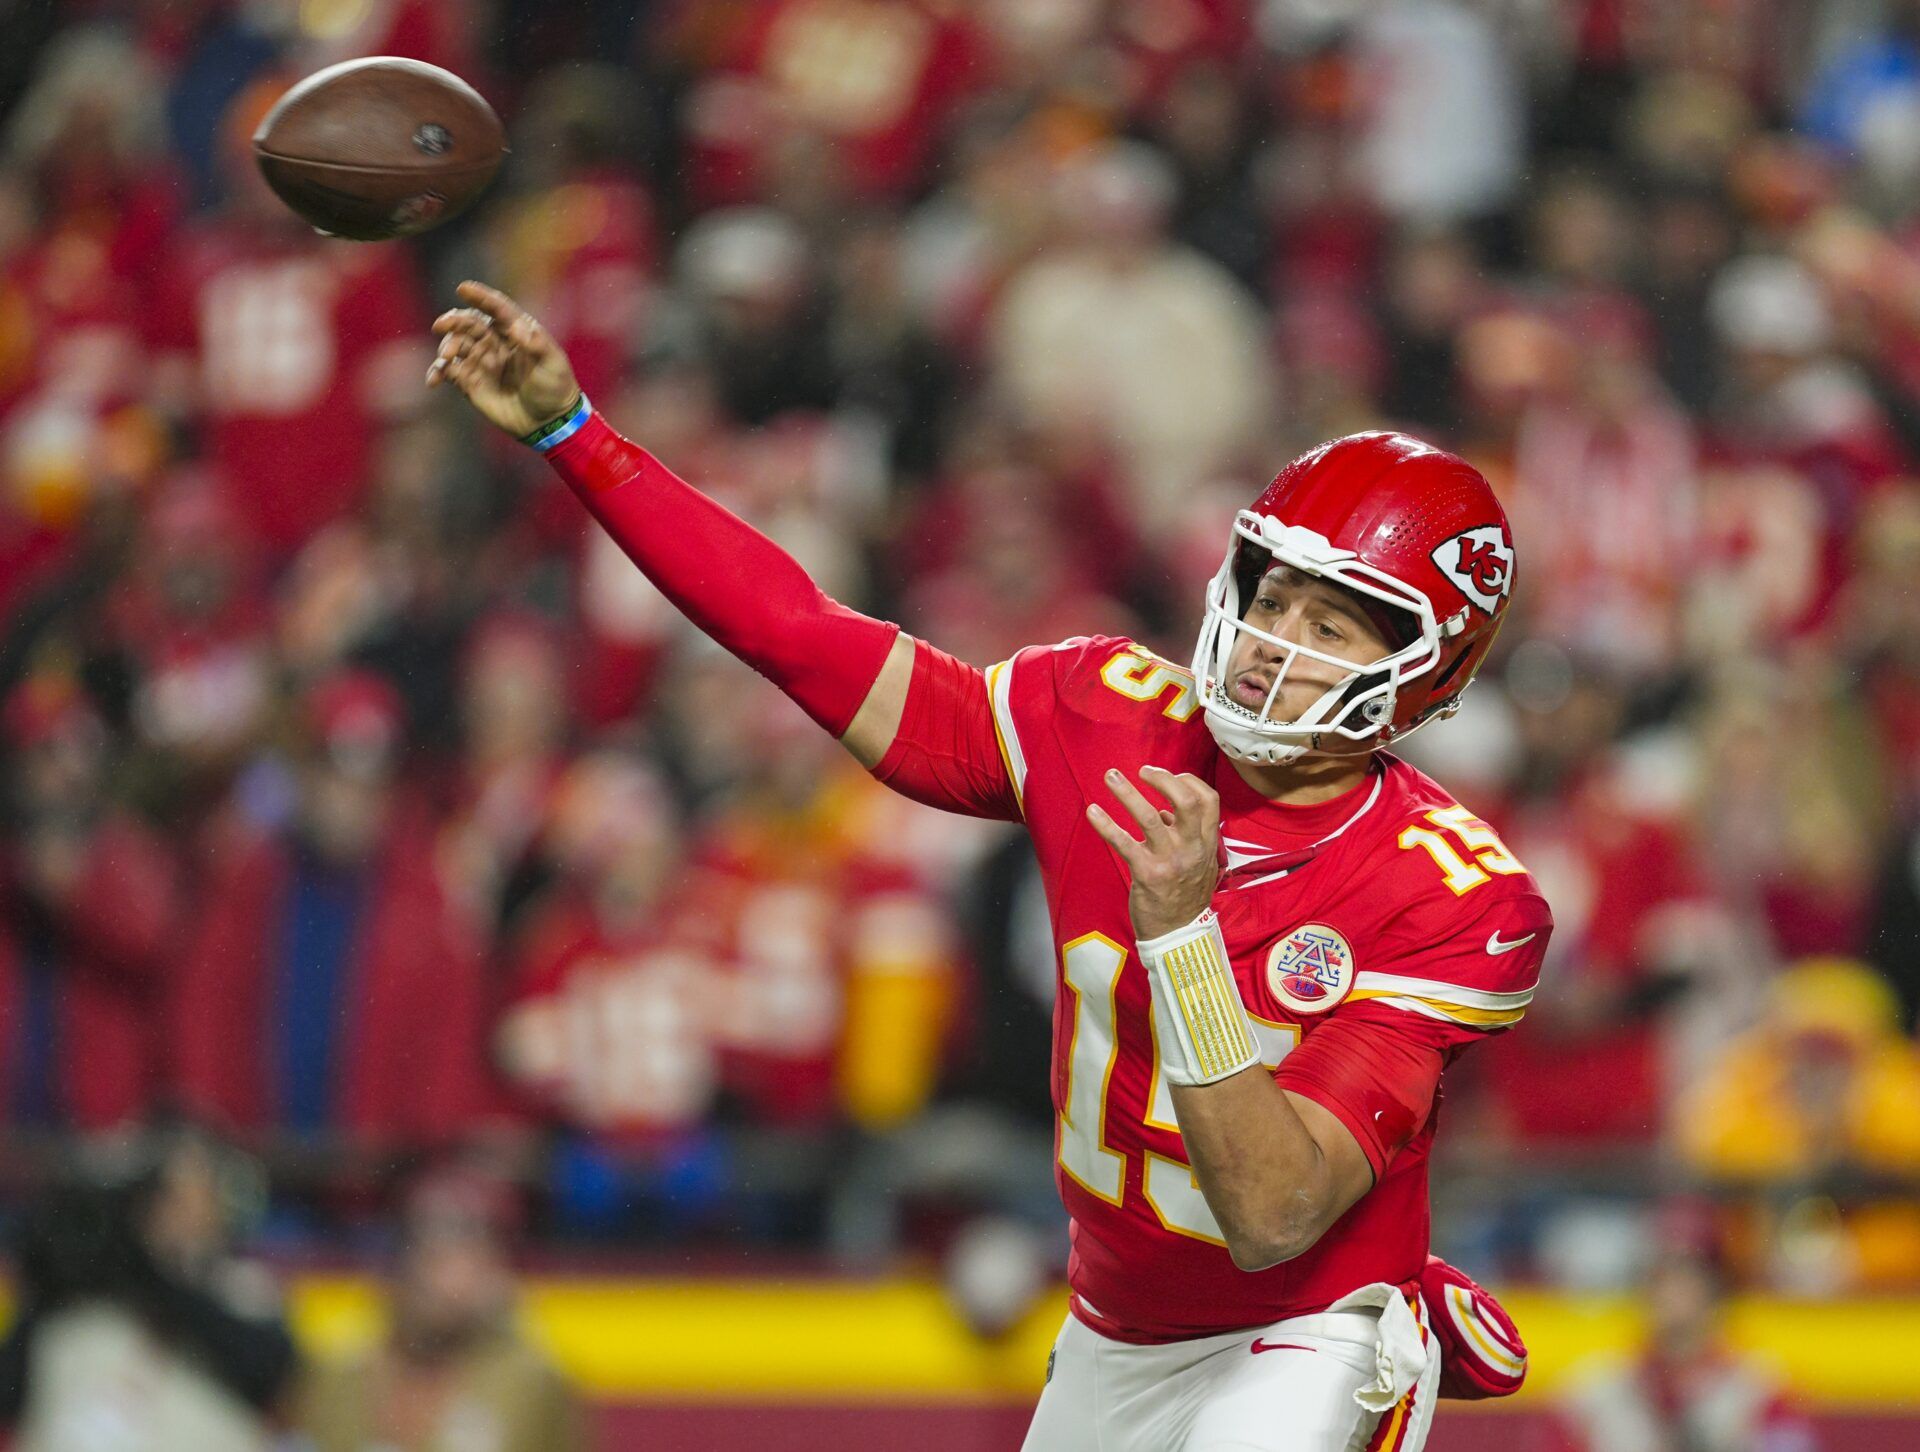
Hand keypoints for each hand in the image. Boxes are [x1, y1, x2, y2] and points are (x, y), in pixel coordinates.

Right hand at [426, 280, 580, 437]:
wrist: (548, 422)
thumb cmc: (555, 389)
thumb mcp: (553, 364)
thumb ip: (537, 345)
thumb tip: (517, 326)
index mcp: (516, 331)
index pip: (496, 309)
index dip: (480, 296)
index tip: (463, 288)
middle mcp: (495, 342)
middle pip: (469, 324)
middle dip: (454, 321)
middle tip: (442, 325)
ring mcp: (481, 360)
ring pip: (456, 345)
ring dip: (446, 347)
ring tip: (445, 358)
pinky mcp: (470, 381)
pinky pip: (449, 371)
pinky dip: (438, 372)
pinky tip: (434, 379)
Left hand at [1086, 766, 1220, 938]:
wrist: (1178, 934)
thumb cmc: (1185, 894)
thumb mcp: (1199, 863)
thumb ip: (1186, 836)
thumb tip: (1165, 811)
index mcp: (1207, 843)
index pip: (1208, 800)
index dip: (1189, 781)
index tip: (1170, 775)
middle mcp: (1192, 848)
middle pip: (1186, 801)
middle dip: (1163, 779)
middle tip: (1143, 770)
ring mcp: (1170, 860)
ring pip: (1150, 817)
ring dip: (1127, 793)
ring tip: (1110, 776)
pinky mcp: (1146, 874)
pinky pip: (1123, 843)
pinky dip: (1106, 824)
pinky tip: (1092, 811)